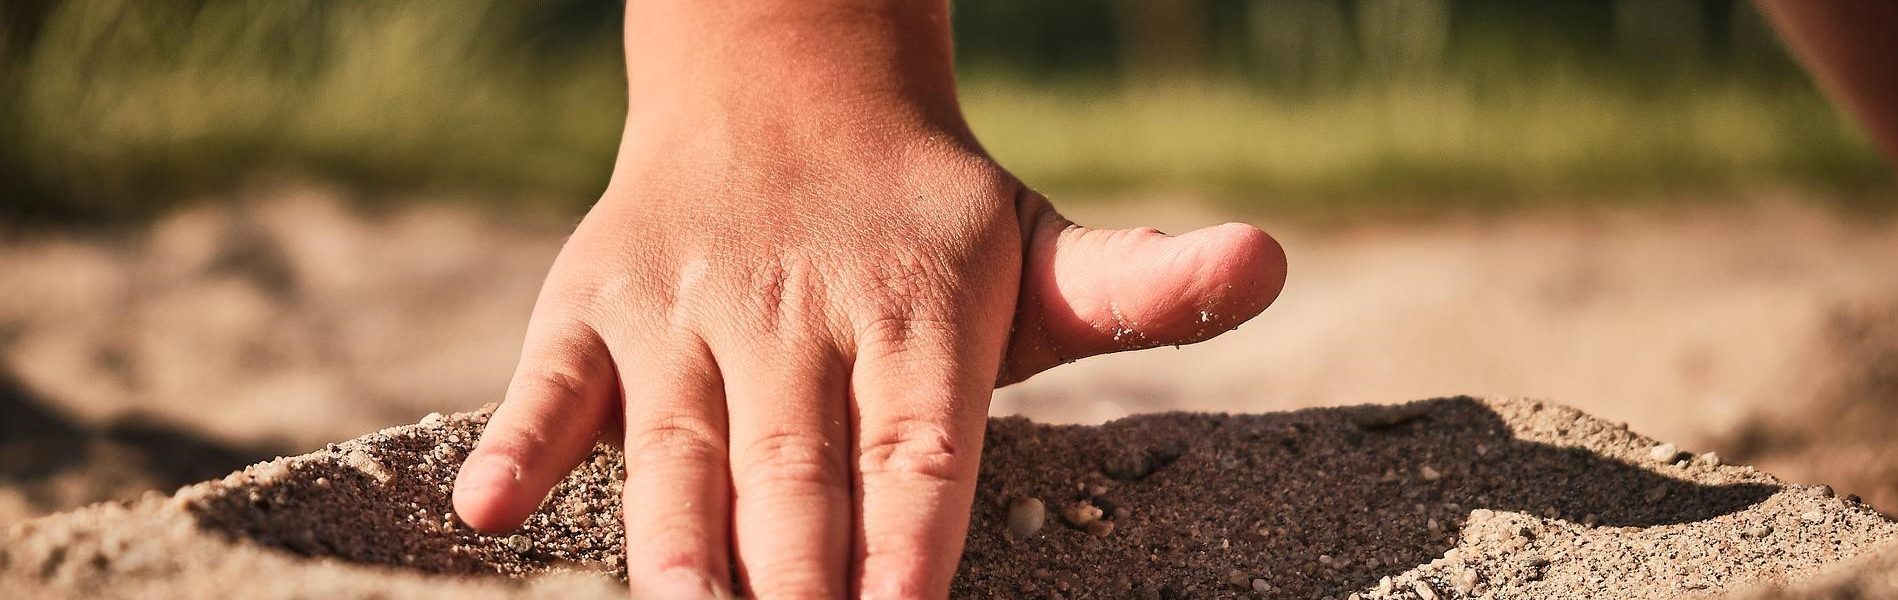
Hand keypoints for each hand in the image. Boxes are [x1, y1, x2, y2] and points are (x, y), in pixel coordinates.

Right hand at [450, 2, 1285, 597]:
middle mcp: (800, 310)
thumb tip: (1271, 260)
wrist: (782, 83)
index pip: (921, 454)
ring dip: (678, 553)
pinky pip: (552, 374)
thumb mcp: (1034, 248)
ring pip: (681, 448)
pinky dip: (527, 436)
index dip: (915, 546)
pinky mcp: (595, 296)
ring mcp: (689, 305)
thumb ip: (1142, 287)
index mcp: (919, 313)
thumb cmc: (925, 218)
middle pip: (797, 474)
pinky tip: (492, 507)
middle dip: (797, 587)